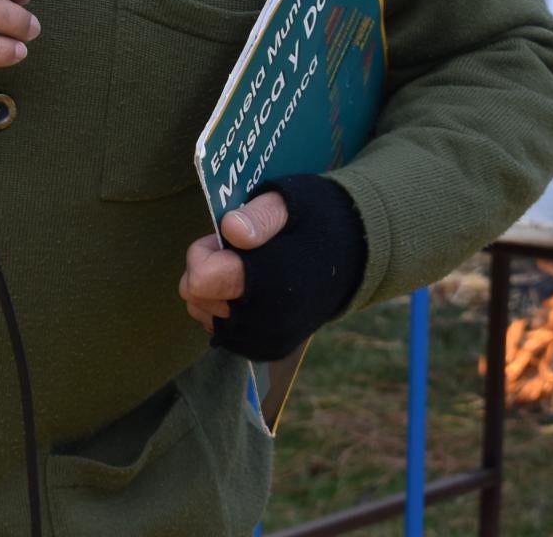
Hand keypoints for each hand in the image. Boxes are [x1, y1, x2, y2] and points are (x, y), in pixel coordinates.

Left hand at [183, 176, 369, 360]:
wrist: (356, 257)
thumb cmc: (317, 221)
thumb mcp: (292, 202)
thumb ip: (260, 216)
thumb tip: (232, 230)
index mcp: (274, 281)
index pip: (202, 282)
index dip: (204, 254)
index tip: (225, 238)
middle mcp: (269, 320)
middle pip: (197, 297)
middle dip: (207, 268)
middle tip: (238, 249)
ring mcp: (267, 339)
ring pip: (203, 313)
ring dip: (214, 288)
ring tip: (246, 268)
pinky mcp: (266, 349)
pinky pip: (219, 329)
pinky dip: (224, 307)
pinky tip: (249, 288)